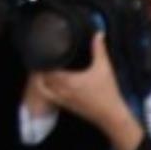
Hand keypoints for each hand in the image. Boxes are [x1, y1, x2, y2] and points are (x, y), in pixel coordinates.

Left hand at [36, 32, 139, 149]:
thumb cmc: (108, 93)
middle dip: (39, 69)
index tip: (40, 52)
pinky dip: (46, 90)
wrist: (111, 116)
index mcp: (68, 80)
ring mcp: (63, 99)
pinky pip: (50, 97)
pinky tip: (49, 85)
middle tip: (39, 59)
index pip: (47, 69)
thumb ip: (99, 50)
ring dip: (40, 80)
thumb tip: (98, 34)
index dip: (42, 61)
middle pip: (42, 79)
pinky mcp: (67, 106)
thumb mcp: (104, 68)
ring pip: (44, 89)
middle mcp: (62, 90)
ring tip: (40, 71)